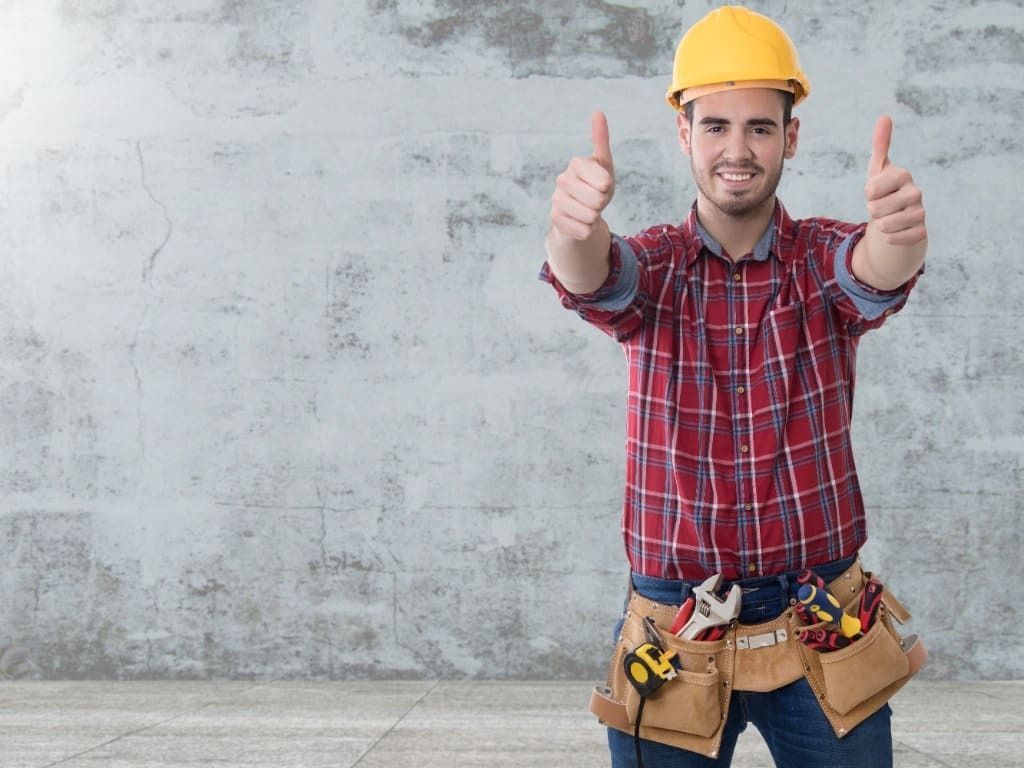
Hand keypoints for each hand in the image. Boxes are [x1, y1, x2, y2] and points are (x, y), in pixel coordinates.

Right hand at [550, 112, 615, 240]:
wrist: (580, 211)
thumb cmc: (596, 185)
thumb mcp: (604, 165)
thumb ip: (601, 141)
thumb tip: (598, 112)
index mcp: (576, 163)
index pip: (605, 182)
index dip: (608, 187)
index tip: (602, 184)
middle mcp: (562, 179)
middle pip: (598, 200)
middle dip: (602, 204)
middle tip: (595, 200)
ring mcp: (556, 200)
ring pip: (590, 216)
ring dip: (595, 217)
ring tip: (588, 210)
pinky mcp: (555, 219)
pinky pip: (584, 230)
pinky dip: (587, 230)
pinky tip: (579, 221)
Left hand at [864, 116, 926, 245]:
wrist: (898, 219)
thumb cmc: (885, 192)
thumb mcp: (878, 170)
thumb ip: (880, 145)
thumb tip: (885, 117)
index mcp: (903, 175)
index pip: (871, 188)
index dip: (868, 193)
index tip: (874, 191)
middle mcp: (915, 192)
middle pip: (875, 209)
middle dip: (872, 211)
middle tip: (881, 207)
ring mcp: (920, 213)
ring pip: (885, 225)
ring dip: (879, 225)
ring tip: (887, 218)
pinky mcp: (920, 232)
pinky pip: (895, 239)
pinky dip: (889, 238)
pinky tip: (894, 232)